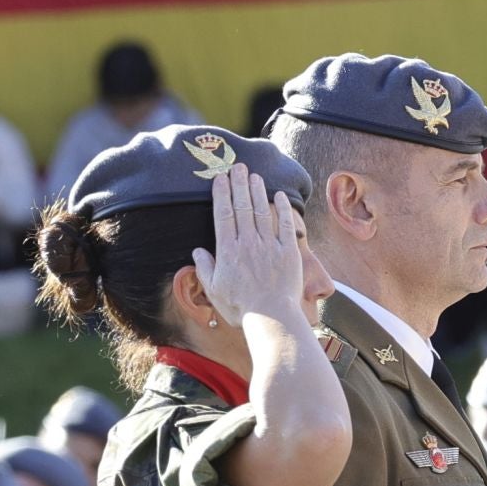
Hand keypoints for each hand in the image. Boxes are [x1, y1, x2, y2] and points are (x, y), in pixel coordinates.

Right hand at [190, 164, 302, 328]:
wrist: (272, 319)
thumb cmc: (241, 308)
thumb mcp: (214, 290)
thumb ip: (205, 268)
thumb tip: (198, 251)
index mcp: (228, 250)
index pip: (223, 214)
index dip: (221, 193)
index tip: (220, 178)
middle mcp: (248, 242)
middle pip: (242, 206)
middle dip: (238, 184)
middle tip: (238, 166)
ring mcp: (270, 245)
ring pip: (262, 211)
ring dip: (257, 191)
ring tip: (254, 176)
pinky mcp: (289, 252)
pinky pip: (285, 225)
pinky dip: (282, 209)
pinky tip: (279, 196)